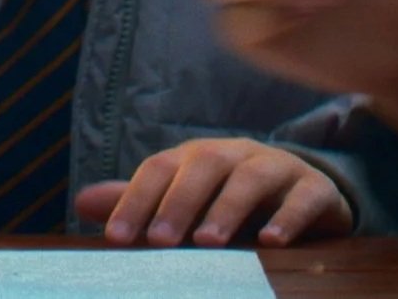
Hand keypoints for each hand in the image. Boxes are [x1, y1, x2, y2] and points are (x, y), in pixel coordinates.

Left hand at [74, 138, 352, 247]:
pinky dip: (288, 217)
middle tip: (161, 242)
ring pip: (251, 178)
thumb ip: (142, 202)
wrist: (304, 191)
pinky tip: (271, 242)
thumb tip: (81, 203)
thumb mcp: (186, 200)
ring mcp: (278, 168)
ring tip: (209, 242)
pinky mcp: (316, 189)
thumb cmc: (231, 200)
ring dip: (228, 208)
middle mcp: (236, 154)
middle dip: (179, 201)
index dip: (137, 199)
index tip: (116, 239)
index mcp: (198, 156)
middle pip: (205, 164)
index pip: (160, 168)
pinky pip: (304, 197)